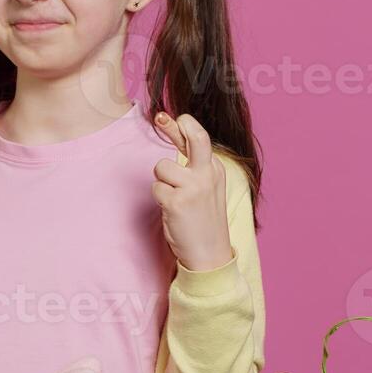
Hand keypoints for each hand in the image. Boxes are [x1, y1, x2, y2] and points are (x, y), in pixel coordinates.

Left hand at [151, 111, 233, 272]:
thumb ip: (190, 164)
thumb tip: (173, 137)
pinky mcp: (178, 201)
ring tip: (174, 200)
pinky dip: (160, 200)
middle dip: (175, 125)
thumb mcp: (203, 187)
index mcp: (215, 169)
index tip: (163, 116)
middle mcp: (208, 174)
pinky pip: (156, 189)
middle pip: (195, 138)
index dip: (179, 124)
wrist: (209, 255)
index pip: (198, 138)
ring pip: (161, 168)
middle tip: (160, 118)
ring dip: (161, 183)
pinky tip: (172, 213)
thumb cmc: (202, 221)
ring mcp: (194, 187)